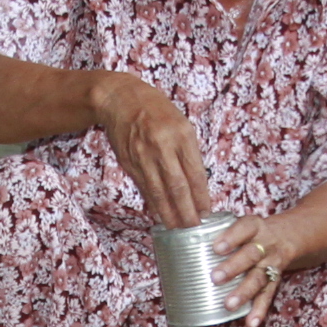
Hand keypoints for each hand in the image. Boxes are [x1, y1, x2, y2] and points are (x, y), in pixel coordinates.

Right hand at [88, 70, 211, 226]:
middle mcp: (162, 147)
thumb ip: (188, 151)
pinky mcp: (129, 163)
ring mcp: (143, 156)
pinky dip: (153, 203)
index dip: (201, 196)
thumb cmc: (155, 109)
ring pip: (158, 192)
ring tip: (177, 227)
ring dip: (168, 213)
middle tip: (193, 227)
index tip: (206, 211)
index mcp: (181, 135)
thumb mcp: (180, 123)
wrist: (120, 99)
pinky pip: (144, 188)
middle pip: (177, 187)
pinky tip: (159, 214)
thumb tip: (197, 183)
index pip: (195, 173)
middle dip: (186, 211)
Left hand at [214, 215, 294, 326]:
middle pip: (251, 255)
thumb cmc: (251, 232)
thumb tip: (183, 240)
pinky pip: (268, 296)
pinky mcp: (276, 280)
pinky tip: (251, 324)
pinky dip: (259, 311)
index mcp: (254, 226)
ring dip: (244, 292)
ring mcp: (272, 263)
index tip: (216, 247)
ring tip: (229, 304)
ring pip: (259, 277)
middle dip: (234, 267)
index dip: (231, 237)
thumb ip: (218, 230)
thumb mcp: (241, 224)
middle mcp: (266, 244)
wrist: (286, 236)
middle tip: (216, 278)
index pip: (244, 227)